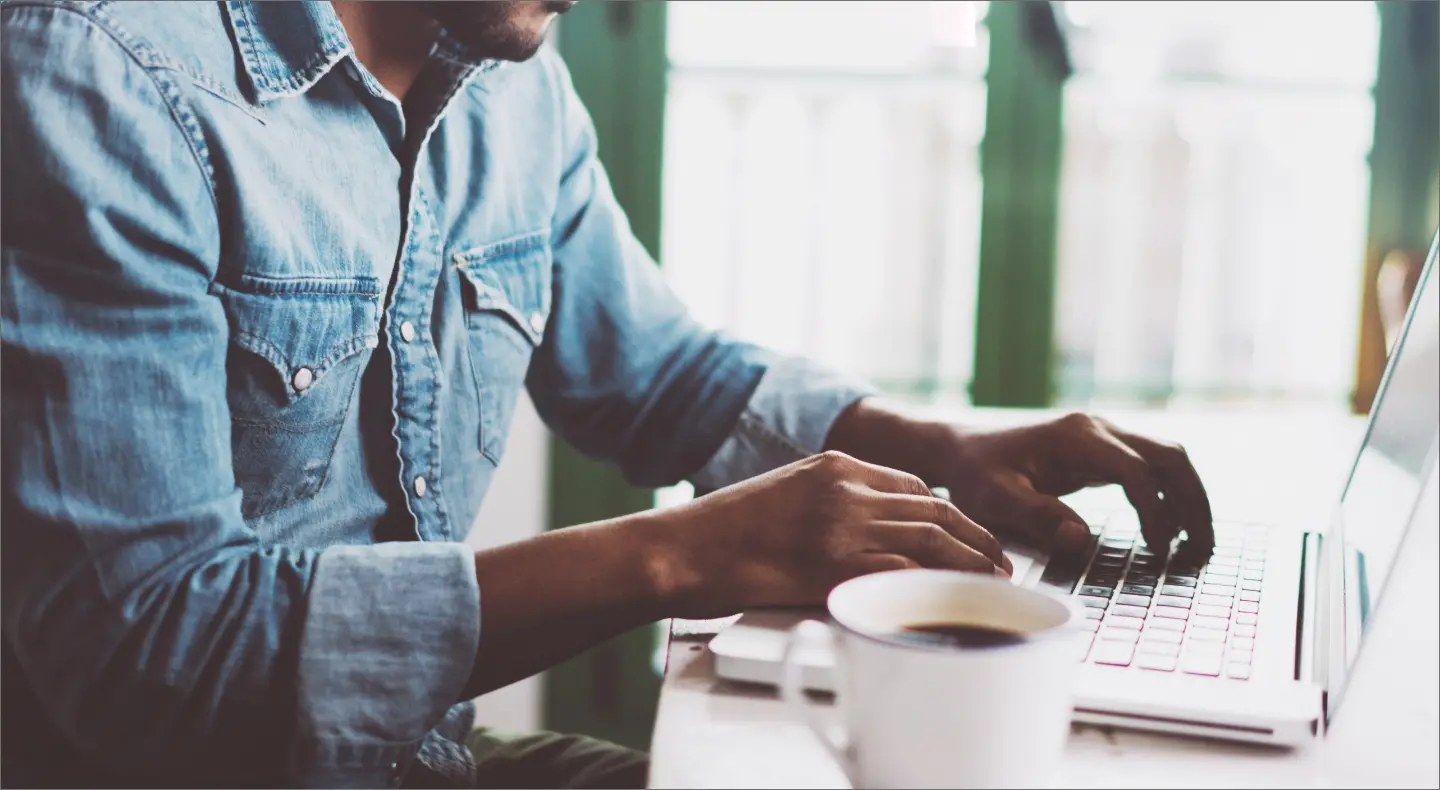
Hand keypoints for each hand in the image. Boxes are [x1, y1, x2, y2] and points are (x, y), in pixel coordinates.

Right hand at [658, 451, 1010, 619]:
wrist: (680, 550)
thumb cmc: (719, 535)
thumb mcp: (782, 498)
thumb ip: (827, 507)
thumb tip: (863, 537)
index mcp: (833, 465)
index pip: (913, 487)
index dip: (951, 515)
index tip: (969, 536)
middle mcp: (846, 488)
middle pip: (935, 511)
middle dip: (977, 539)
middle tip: (1001, 564)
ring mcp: (843, 525)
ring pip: (932, 540)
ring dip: (972, 564)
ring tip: (994, 585)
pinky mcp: (835, 565)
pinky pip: (904, 573)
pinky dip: (939, 588)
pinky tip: (955, 603)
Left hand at [826, 401, 1214, 559]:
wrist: (959, 449)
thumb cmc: (974, 473)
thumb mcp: (995, 499)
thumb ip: (1038, 516)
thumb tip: (1080, 540)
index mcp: (1076, 437)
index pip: (1136, 472)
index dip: (1155, 513)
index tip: (1159, 550)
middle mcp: (1098, 429)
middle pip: (1169, 457)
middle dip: (1193, 502)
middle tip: (1203, 549)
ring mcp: (1103, 436)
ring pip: (1168, 458)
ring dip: (1189, 498)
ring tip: (1198, 544)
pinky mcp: (1102, 451)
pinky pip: (1151, 468)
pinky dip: (1170, 495)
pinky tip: (1173, 530)